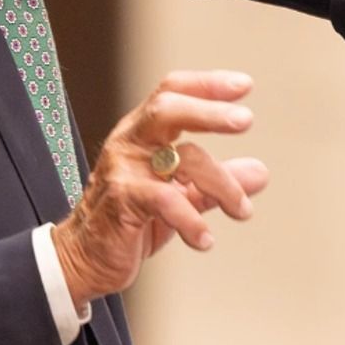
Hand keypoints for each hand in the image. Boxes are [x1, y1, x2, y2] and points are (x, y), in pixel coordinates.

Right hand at [51, 70, 267, 305]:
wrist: (84, 259)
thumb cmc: (129, 222)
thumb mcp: (180, 197)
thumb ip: (215, 183)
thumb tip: (259, 173)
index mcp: (143, 133)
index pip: (172, 93)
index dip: (206, 85)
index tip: (243, 85)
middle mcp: (130, 143)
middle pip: (168, 109)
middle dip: (210, 112)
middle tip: (246, 120)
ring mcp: (123, 170)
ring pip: (181, 158)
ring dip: (222, 183)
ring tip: (241, 210)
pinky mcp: (121, 201)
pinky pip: (166, 201)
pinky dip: (193, 220)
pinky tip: (205, 239)